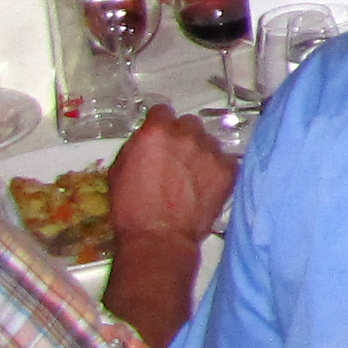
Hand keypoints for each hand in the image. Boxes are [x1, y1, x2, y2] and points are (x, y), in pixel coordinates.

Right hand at [106, 107, 235, 243]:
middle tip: (176, 158)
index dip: (159, 123)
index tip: (160, 135)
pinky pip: (225, 160)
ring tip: (191, 176)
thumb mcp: (119, 171)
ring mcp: (211, 151)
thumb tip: (147, 141)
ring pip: (208, 141)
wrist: (160, 237)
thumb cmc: (132, 208)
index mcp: (156, 132)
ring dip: (200, 152)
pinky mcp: (229, 169)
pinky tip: (206, 184)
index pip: (162, 111)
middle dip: (182, 137)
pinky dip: (217, 168)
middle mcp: (187, 135)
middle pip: (189, 124)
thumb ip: (137, 147)